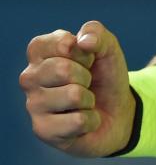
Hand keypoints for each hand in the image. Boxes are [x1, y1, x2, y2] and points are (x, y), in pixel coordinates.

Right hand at [19, 21, 135, 157]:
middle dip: (87, 76)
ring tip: (84, 102)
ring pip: (73, 96)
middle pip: (63, 70)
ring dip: (89, 99)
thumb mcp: (107, 48)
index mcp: (40, 52)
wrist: (116, 111)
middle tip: (87, 83)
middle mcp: (30, 77)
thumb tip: (84, 41)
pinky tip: (84, 121)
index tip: (87, 59)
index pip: (62, 44)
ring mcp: (33, 105)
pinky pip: (78, 121)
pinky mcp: (42, 130)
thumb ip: (96, 33)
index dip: (84, 52)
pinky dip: (91, 120)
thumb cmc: (104, 75)